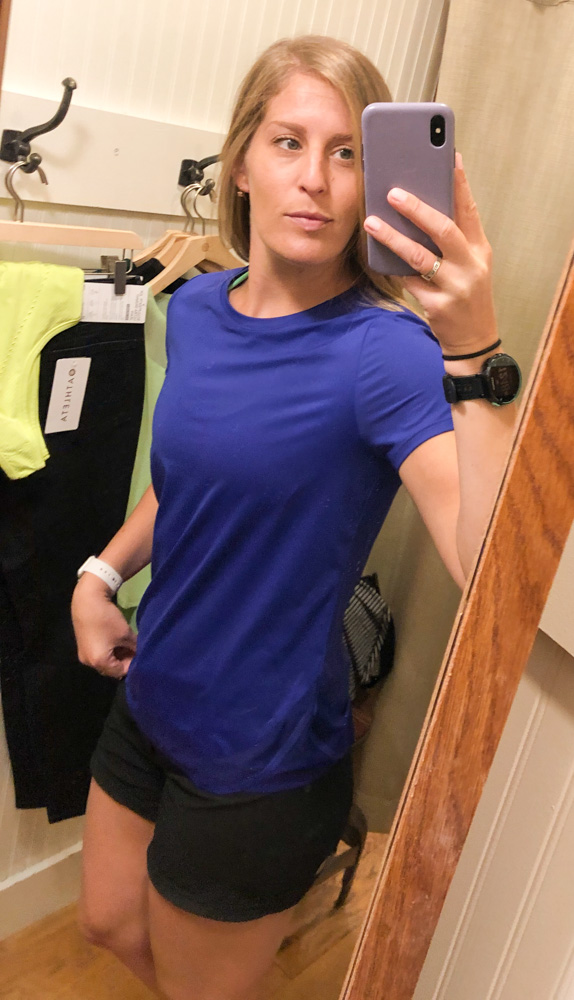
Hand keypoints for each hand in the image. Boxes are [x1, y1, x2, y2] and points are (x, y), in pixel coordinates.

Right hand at [71, 575, 136, 678]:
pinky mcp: (83, 646)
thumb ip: (135, 648)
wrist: (87, 601)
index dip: (133, 664)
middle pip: (111, 668)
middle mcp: (89, 662)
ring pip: (105, 661)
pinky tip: (117, 641)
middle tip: (136, 650)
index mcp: (99, 662)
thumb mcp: (125, 634)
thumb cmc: (107, 619)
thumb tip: (141, 653)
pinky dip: (108, 651)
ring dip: (117, 655)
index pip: (120, 671)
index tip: (142, 655)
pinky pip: (98, 654)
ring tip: (128, 645)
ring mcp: (84, 655)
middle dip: (125, 660)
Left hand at [364, 153, 497, 354]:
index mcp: (480, 250)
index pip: (470, 210)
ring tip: (372, 221)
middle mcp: (471, 266)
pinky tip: (375, 253)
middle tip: (393, 192)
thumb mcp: (468, 265)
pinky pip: (408, 281)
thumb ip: (452, 241)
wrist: (473, 341)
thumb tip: (419, 209)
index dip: (459, 183)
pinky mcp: (438, 306)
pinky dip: (391, 266)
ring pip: (419, 256)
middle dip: (418, 209)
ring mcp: (455, 287)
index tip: (449, 156)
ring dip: (393, 237)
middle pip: (444, 229)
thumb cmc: (465, 296)